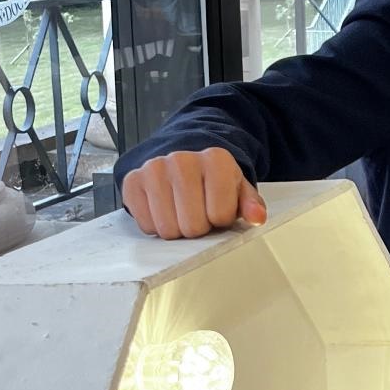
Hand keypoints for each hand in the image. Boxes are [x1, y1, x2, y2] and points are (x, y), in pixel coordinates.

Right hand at [121, 148, 265, 239]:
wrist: (181, 163)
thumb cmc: (212, 183)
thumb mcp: (237, 190)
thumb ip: (250, 204)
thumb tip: (256, 216)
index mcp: (215, 160)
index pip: (220, 214)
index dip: (220, 220)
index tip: (217, 208)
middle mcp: (182, 159)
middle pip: (192, 225)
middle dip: (197, 227)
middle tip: (197, 213)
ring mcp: (154, 169)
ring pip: (167, 229)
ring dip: (176, 229)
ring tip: (180, 212)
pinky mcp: (132, 181)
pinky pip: (145, 225)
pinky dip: (155, 225)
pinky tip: (163, 209)